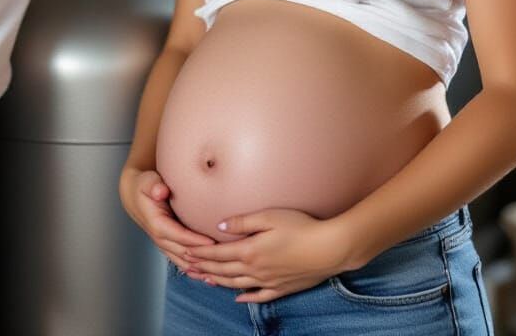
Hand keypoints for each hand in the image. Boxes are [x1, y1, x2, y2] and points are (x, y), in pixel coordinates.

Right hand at [119, 167, 215, 275]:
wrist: (134, 194)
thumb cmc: (144, 186)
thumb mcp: (148, 181)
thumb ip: (155, 186)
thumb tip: (160, 191)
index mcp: (157, 224)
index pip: (179, 236)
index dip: (196, 241)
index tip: (213, 242)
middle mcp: (160, 238)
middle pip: (184, 252)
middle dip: (202, 256)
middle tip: (223, 256)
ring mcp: (163, 244)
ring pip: (183, 261)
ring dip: (199, 267)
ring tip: (219, 270)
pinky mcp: (168, 245)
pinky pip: (182, 261)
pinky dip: (194, 268)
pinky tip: (208, 275)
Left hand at [182, 208, 354, 303]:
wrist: (329, 249)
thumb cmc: (301, 227)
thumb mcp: (269, 217)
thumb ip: (243, 222)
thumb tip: (219, 226)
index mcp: (250, 251)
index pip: (218, 254)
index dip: (200, 253)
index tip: (185, 251)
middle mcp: (256, 270)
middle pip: (223, 270)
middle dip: (203, 268)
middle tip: (186, 267)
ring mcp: (269, 282)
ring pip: (236, 284)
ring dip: (218, 281)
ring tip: (204, 280)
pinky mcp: (282, 288)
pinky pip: (259, 296)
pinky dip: (245, 297)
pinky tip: (239, 298)